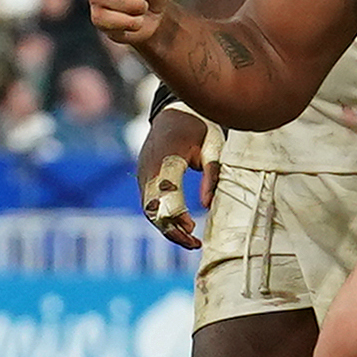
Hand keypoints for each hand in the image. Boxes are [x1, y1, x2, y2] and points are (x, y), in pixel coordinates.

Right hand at [137, 101, 211, 248]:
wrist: (175, 112)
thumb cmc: (199, 128)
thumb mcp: (213, 147)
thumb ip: (212, 175)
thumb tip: (208, 205)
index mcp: (166, 156)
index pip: (167, 193)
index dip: (178, 214)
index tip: (192, 228)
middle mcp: (149, 167)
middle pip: (153, 208)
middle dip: (172, 229)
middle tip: (195, 244)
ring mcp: (143, 174)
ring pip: (149, 210)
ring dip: (168, 228)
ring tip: (191, 241)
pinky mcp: (144, 179)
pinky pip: (149, 204)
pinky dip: (163, 219)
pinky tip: (182, 228)